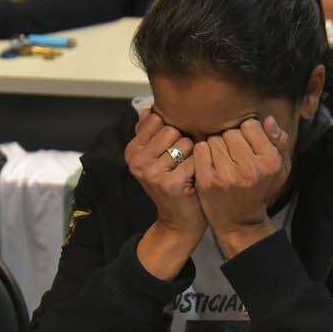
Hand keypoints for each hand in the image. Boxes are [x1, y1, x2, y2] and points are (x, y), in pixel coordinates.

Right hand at [125, 110, 205, 277]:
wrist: (178, 222)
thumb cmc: (174, 185)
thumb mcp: (156, 159)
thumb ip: (150, 133)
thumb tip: (146, 109)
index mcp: (132, 152)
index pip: (157, 119)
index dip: (172, 131)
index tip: (171, 149)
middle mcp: (137, 161)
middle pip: (172, 129)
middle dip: (183, 142)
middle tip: (181, 163)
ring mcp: (152, 173)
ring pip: (185, 142)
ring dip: (193, 155)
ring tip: (187, 171)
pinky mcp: (170, 183)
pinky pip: (195, 159)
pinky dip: (200, 167)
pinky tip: (194, 180)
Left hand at [194, 117, 290, 257]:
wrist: (240, 221)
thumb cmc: (260, 189)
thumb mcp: (279, 167)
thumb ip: (278, 141)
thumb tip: (268, 119)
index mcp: (270, 161)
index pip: (250, 125)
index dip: (247, 133)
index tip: (247, 146)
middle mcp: (250, 168)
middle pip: (231, 132)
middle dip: (230, 140)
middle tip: (233, 156)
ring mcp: (227, 175)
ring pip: (214, 139)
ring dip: (216, 147)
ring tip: (222, 161)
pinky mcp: (207, 181)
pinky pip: (200, 149)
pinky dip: (202, 153)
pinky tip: (209, 164)